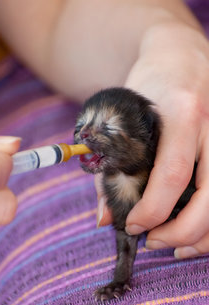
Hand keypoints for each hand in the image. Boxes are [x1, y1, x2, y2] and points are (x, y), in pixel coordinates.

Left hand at [96, 21, 208, 258]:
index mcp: (181, 114)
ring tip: (174, 246)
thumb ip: (111, 169)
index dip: (152, 209)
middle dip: (181, 229)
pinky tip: (194, 233)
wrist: (179, 58)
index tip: (132, 226)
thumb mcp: (124, 118)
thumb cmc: (148, 88)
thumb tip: (105, 220)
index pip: (173, 172)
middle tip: (152, 242)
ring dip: (202, 234)